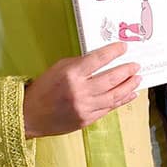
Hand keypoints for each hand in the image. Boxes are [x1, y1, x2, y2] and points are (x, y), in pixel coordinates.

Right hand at [23, 42, 140, 138]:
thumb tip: (103, 59)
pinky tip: (130, 94)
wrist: (29, 115)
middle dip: (127, 70)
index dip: (114, 52)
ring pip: (114, 95)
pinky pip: (109, 108)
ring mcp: (84, 107)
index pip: (99, 59)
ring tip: (138, 78)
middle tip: (136, 65)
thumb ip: (81, 63)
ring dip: (129, 86)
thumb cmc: (44, 89)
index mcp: (71, 74)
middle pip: (111, 78)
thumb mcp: (59, 68)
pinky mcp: (86, 119)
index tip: (124, 47)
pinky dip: (122, 100)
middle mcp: (80, 91)